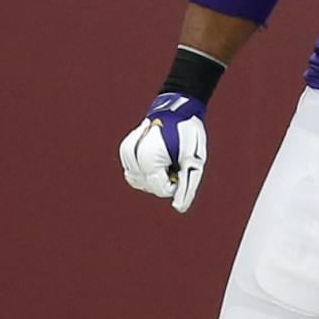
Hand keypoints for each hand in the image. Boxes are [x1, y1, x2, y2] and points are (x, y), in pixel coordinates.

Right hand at [118, 93, 208, 213]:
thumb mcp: (193, 161)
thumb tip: (179, 209)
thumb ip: (186, 186)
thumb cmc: (188, 134)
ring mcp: (128, 152)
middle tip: (173, 158)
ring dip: (152, 175)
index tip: (180, 165)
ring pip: (138, 181)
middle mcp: (134, 157)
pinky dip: (144, 169)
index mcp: (150, 160)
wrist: (176, 109)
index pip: (162, 190)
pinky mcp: (126, 149)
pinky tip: (154, 156)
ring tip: (163, 156)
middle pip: (149, 187)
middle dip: (163, 178)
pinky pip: (133, 171)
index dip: (175, 182)